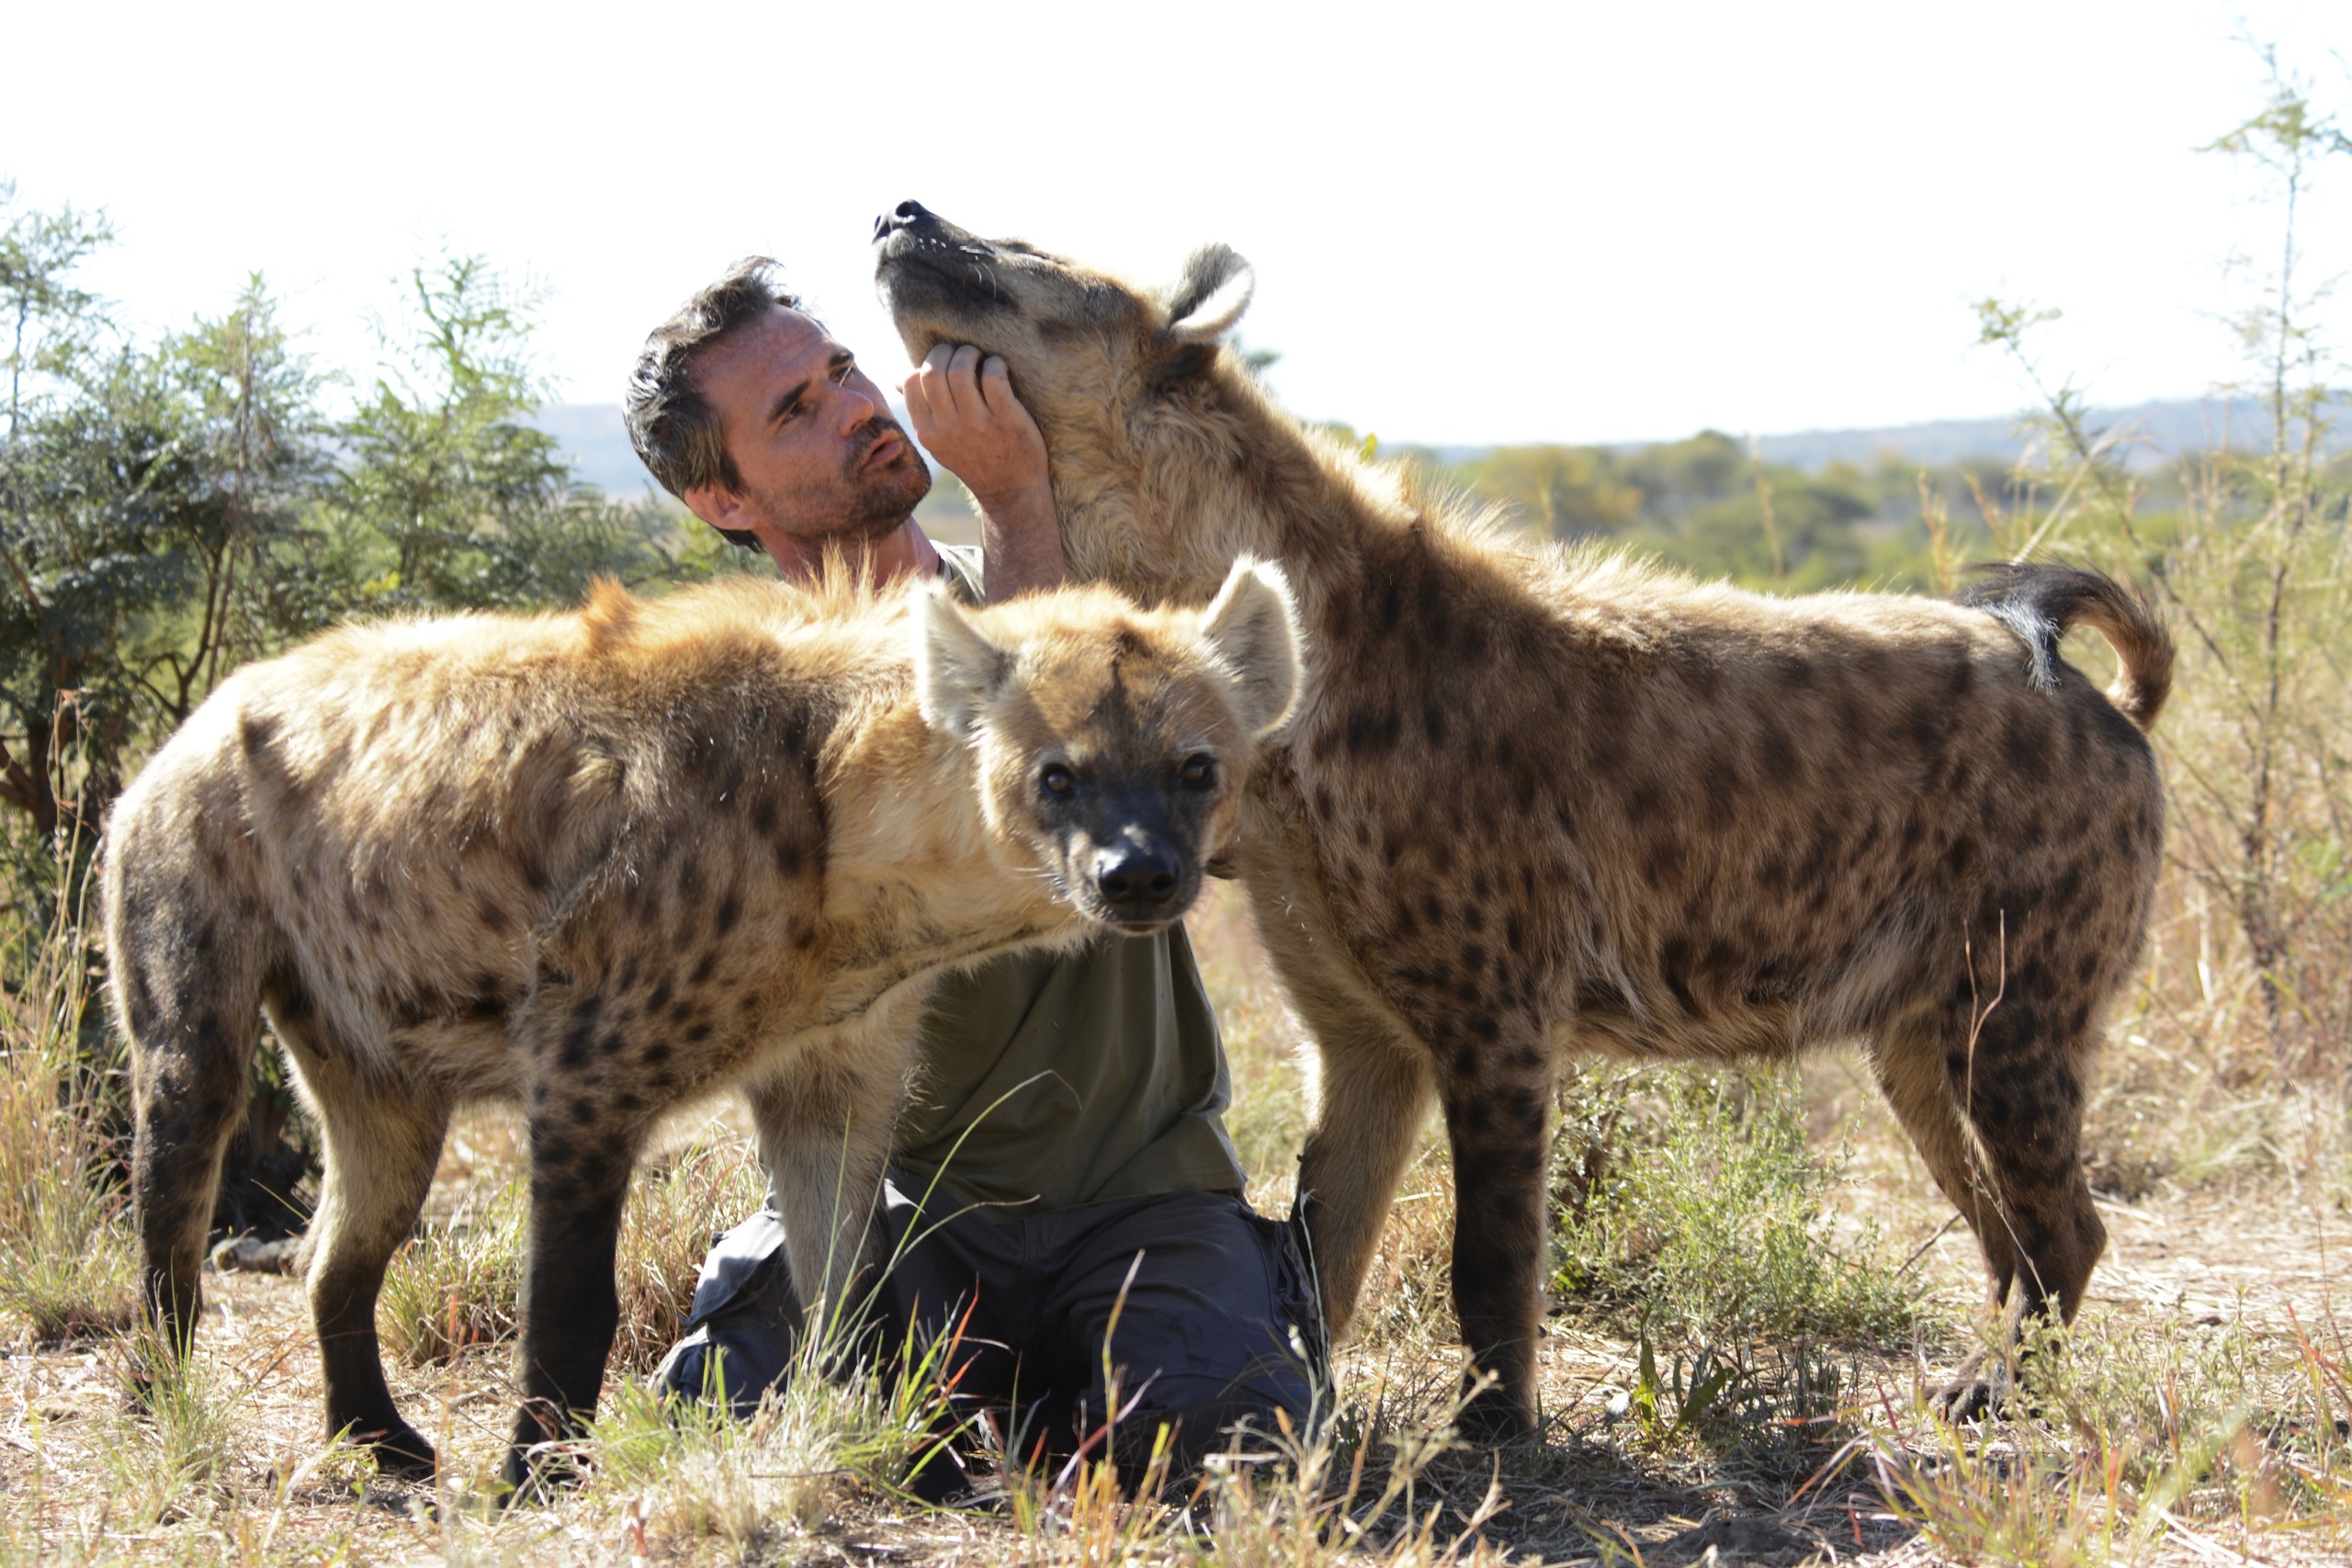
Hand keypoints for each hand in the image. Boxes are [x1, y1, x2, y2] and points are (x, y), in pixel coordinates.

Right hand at [901, 345, 1048, 515]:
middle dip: (947, 351)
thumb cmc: (975, 458)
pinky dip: (996, 364)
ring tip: (980, 358)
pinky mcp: (1006, 420)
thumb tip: (898, 378)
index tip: (943, 362)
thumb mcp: (940, 441)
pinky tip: (1000, 368)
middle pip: (933, 371)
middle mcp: (948, 428)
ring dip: (971, 354)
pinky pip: (993, 377)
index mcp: (927, 431)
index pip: (910, 381)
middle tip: (963, 353)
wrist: (1011, 491)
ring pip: (961, 371)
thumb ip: (921, 411)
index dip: (926, 362)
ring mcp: (977, 425)